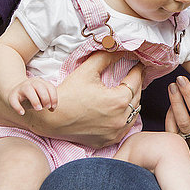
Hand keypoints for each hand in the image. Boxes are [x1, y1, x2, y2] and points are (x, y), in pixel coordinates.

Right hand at [8, 77, 57, 114]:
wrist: (14, 93)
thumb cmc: (32, 97)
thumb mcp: (41, 97)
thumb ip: (48, 100)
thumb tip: (52, 109)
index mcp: (40, 82)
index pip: (50, 87)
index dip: (54, 98)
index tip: (53, 107)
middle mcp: (30, 83)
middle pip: (40, 86)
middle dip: (45, 98)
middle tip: (46, 107)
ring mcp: (20, 88)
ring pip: (28, 90)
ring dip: (35, 100)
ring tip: (38, 109)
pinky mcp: (12, 95)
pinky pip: (14, 100)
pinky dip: (18, 107)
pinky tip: (22, 113)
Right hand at [23, 51, 143, 146]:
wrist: (51, 118)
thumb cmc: (68, 94)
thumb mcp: (87, 70)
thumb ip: (106, 57)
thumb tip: (118, 50)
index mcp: (119, 100)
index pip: (136, 81)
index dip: (138, 70)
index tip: (139, 64)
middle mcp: (121, 119)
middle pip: (137, 97)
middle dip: (136, 84)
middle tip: (135, 75)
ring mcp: (115, 132)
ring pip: (133, 114)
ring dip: (132, 102)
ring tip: (128, 91)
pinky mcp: (108, 140)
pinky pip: (124, 127)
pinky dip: (125, 118)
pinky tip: (121, 110)